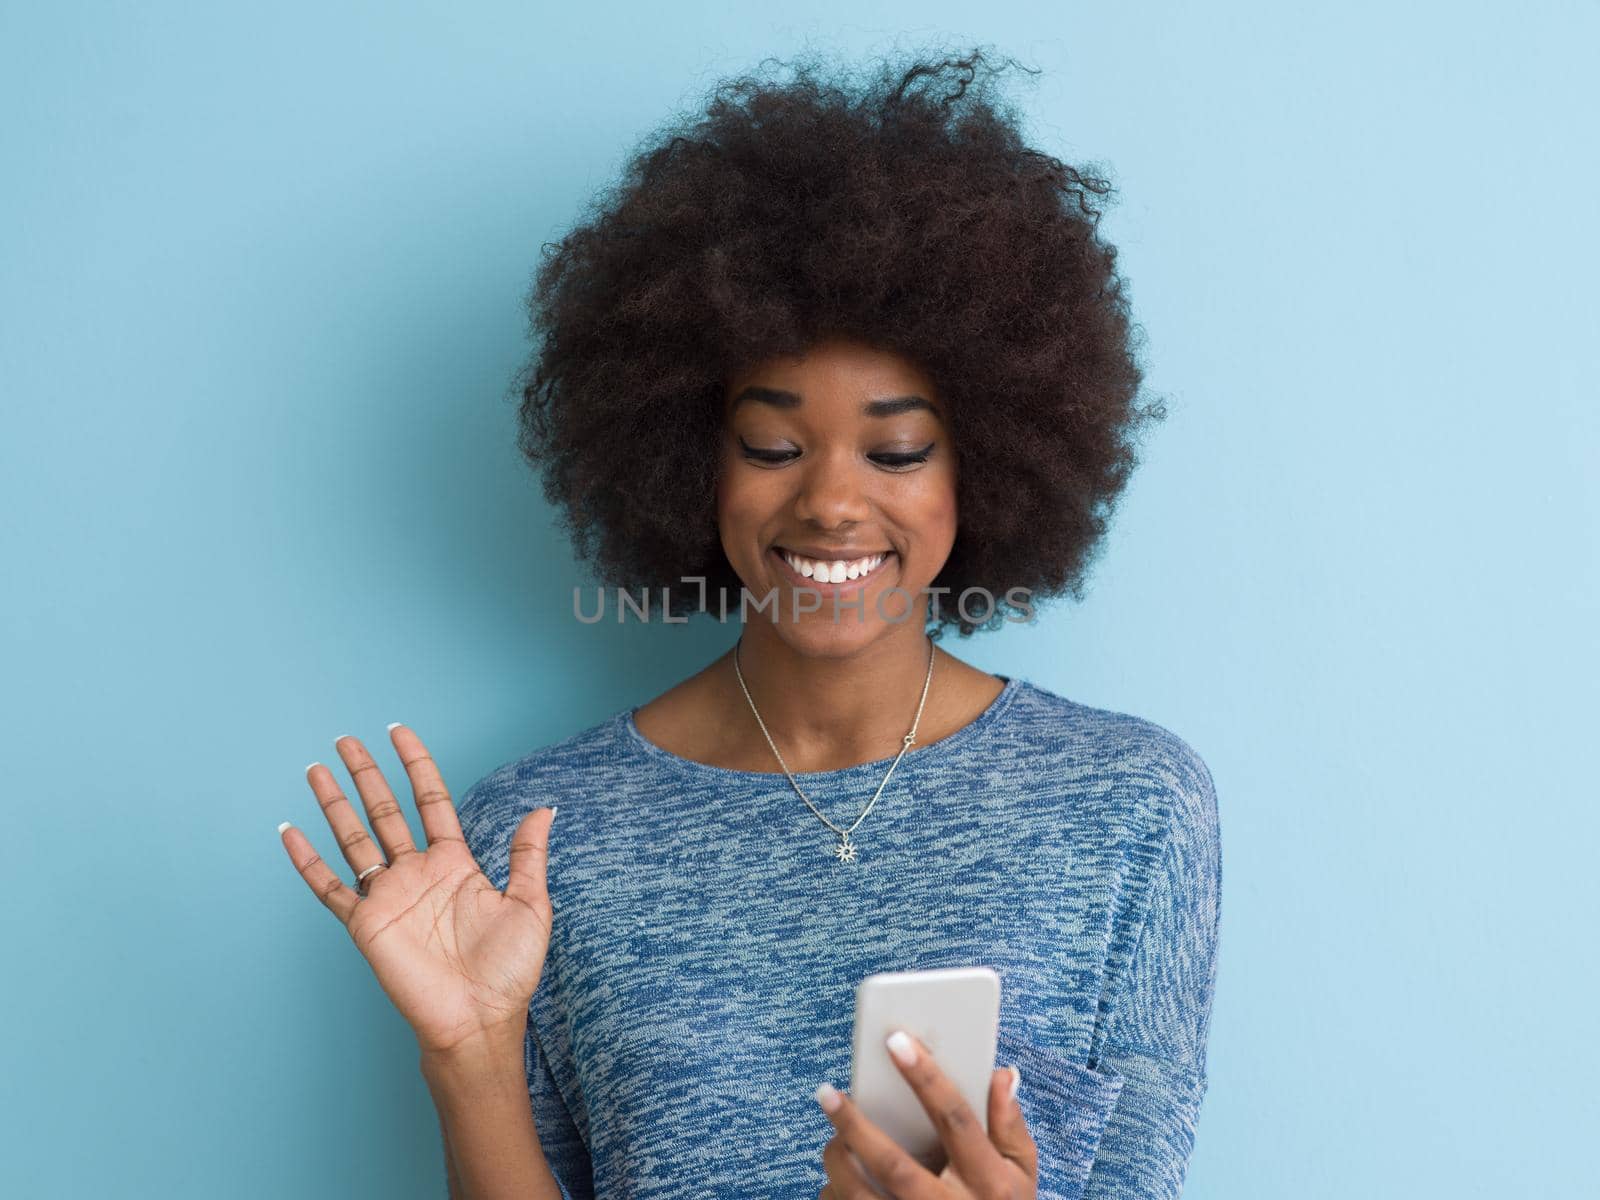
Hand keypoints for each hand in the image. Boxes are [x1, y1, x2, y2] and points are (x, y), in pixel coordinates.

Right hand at [278, 724, 555, 1055]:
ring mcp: (389, 896)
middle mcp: (417, 873)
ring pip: (354, 838)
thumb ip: (528, 854)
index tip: (399, 733)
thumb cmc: (508, 970)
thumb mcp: (529, 904)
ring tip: (316, 769)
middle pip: (385, 811)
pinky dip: (307, 861)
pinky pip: (330, 887)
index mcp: (455, 864)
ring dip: (334, 804)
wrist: (479, 1020)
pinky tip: (290, 832)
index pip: (431, 801)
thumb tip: (545, 807)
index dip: (416, 765)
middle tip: (346, 740)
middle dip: (366, 774)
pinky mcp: (366, 924)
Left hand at [815, 1031, 1036, 1198]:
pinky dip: (835, 1197)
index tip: (896, 1041)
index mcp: (987, 1181)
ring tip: (833, 1139)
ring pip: (863, 1199)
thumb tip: (1002, 1073)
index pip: (955, 1119)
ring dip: (839, 1164)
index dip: (926, 1078)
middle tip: (827, 1092)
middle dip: (855, 1126)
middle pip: (894, 1165)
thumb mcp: (1021, 1172)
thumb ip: (1010, 1124)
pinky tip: (833, 1184)